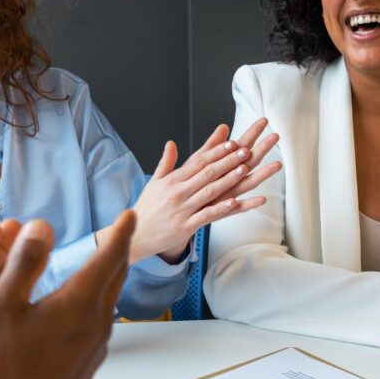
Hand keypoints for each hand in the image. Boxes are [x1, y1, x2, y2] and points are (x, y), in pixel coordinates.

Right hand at [0, 211, 134, 378]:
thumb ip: (22, 263)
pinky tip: (75, 316)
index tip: (129, 214)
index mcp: (79, 304)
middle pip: (115, 278)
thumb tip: (40, 227)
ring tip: (99, 269)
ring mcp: (92, 351)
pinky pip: (95, 328)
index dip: (121, 230)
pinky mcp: (83, 370)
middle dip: (118, 252)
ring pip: (107, 305)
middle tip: (121, 235)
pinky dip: (92, 308)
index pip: (110, 255)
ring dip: (105, 281)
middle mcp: (95, 326)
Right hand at [122, 118, 281, 262]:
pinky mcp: (185, 226)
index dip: (217, 151)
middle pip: (207, 173)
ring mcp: (182, 209)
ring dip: (228, 179)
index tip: (232, 143)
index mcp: (172, 180)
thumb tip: (171, 143)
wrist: (133, 235)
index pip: (198, 161)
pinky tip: (234, 201)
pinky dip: (220, 208)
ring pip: (209, 191)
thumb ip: (166, 163)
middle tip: (245, 150)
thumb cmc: (147, 208)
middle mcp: (178, 192)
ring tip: (244, 169)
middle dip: (228, 161)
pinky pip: (206, 215)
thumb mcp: (154, 183)